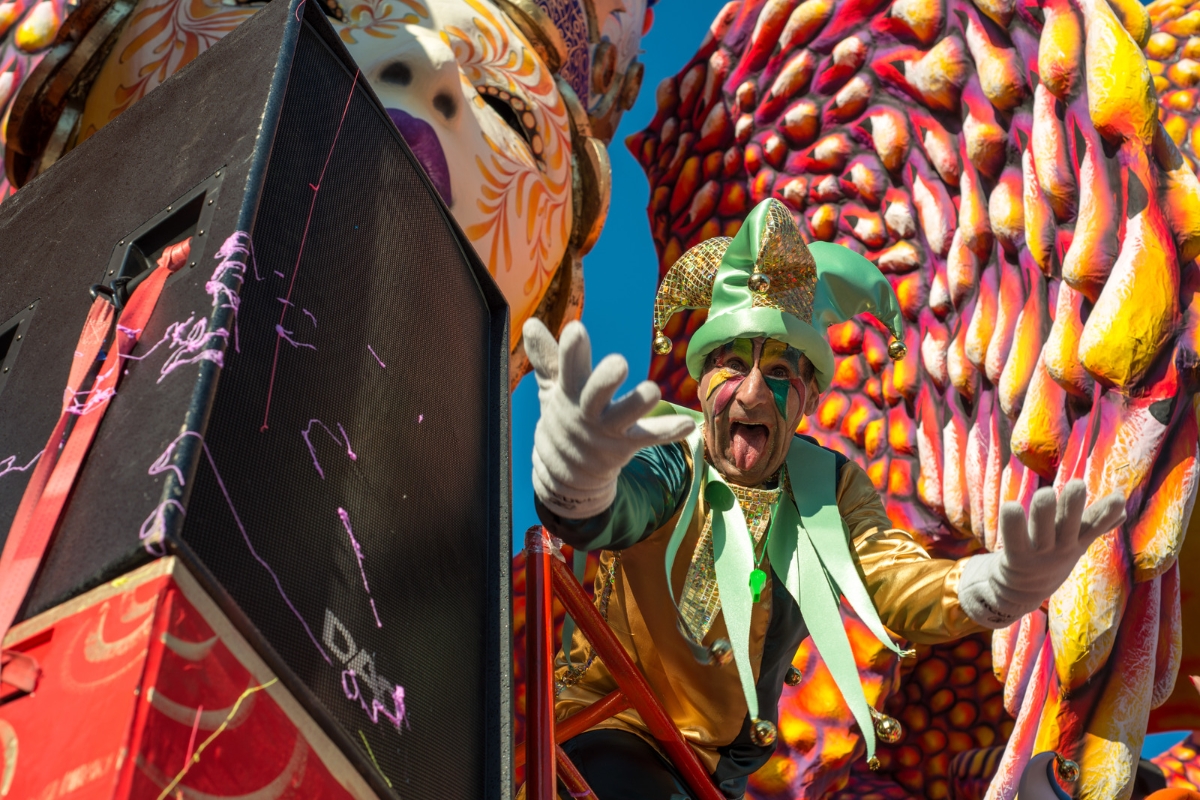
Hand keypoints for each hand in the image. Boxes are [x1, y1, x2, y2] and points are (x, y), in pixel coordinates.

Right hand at [524, 318, 695, 519]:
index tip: (576, 329)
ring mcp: (608, 430)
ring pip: (624, 417)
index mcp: (569, 393)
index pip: (567, 369)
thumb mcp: (552, 388)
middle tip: (618, 363)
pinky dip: (668, 432)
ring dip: (637, 405)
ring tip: (653, 390)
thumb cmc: (563, 418)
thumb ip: (546, 357)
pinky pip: (649, 438)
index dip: (571, 351)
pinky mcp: (626, 446)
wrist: (565, 472)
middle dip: (604, 381)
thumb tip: (529, 324)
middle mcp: (587, 412)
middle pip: (594, 396)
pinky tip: (688, 425)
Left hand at [958, 480, 1126, 627]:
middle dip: (1072, 506)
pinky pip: (1014, 539)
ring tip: (1045, 493)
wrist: (1023, 589)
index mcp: (1076, 540)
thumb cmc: (1050, 554)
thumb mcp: (1076, 540)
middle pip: (1069, 526)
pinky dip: (1013, 524)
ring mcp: (1039, 553)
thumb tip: (1123, 507)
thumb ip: (1095, 523)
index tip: (1117, 498)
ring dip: (1044, 512)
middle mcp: (1061, 547)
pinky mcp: (1016, 557)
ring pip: (1043, 532)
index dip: (1106, 514)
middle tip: (1077, 484)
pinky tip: (1011, 506)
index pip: (1094, 525)